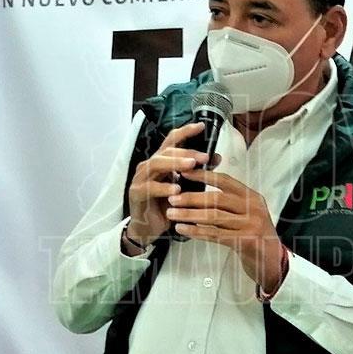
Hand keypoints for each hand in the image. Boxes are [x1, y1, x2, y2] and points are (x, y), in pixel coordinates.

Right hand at [125, 122, 211, 250]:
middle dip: (186, 152)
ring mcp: (141, 178)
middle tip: (204, 157)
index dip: (185, 132)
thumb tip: (216, 157)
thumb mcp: (186, 187)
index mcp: (162, 161)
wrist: (148, 227)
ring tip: (191, 166)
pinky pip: (150, 187)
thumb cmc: (167, 205)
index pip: (172, 141)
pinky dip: (164, 188)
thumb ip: (198, 172)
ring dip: (175, 164)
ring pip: (156, 164)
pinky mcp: (136, 192)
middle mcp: (150, 165)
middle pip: (166, 151)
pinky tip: (176, 190)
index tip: (201, 126)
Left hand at [165, 169, 284, 292]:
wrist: (273, 261)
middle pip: (217, 198)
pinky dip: (196, 231)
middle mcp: (253, 208)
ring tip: (172, 213)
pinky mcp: (246, 242)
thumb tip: (198, 193)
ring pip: (214, 217)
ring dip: (189, 215)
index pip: (225, 180)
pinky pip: (215, 234)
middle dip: (192, 197)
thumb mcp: (247, 214)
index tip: (184, 172)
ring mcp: (251, 225)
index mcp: (253, 197)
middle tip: (172, 198)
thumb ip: (230, 203)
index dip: (203, 175)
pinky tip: (182, 229)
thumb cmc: (255, 236)